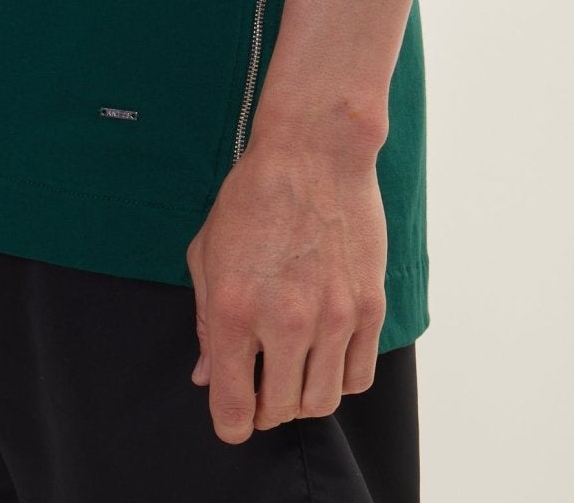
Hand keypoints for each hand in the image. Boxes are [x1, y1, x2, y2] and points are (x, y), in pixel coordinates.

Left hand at [184, 134, 387, 444]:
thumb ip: (204, 323)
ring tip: (295, 366)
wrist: (313, 151)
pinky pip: (358, 377)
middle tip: (263, 379)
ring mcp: (332, 318)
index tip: (234, 414)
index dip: (230, 422)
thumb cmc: (252, 196)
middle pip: (280, 413)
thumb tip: (207, 376)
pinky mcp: (368, 308)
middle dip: (266, 407)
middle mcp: (284, 322)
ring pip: (321, 402)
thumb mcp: (207, 253)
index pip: (234, 410)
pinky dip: (339, 377)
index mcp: (233, 310)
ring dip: (303, 395)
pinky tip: (326, 351)